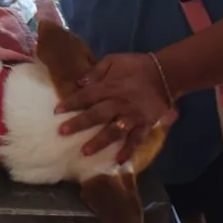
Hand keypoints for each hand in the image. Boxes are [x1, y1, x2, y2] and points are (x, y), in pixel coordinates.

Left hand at [57, 53, 178, 162]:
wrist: (165, 74)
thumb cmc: (136, 66)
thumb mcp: (113, 60)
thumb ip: (96, 71)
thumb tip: (79, 82)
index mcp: (109, 87)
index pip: (86, 96)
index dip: (71, 103)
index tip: (57, 111)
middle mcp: (118, 103)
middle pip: (96, 115)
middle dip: (79, 124)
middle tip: (62, 132)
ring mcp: (132, 116)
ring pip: (113, 131)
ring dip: (99, 142)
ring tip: (85, 152)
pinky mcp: (145, 124)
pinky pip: (136, 140)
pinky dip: (128, 151)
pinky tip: (119, 161)